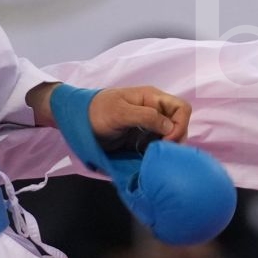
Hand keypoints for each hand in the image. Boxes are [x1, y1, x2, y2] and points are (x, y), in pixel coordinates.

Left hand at [27, 81, 190, 146]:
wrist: (76, 120)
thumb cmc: (96, 112)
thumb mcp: (120, 112)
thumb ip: (146, 117)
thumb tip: (170, 127)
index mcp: (153, 98)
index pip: (181, 108)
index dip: (180, 124)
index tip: (167, 141)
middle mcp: (155, 110)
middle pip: (179, 124)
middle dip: (176, 139)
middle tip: (162, 153)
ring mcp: (149, 125)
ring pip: (171, 136)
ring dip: (167, 147)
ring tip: (155, 157)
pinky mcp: (142, 138)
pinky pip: (158, 145)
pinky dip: (157, 153)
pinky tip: (149, 159)